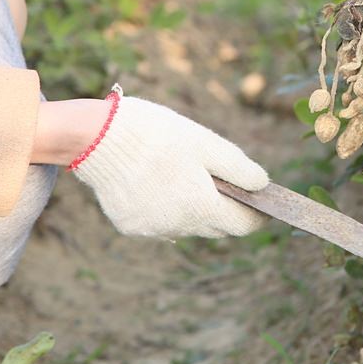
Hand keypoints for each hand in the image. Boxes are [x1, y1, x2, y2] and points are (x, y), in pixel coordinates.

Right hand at [69, 89, 267, 238]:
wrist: (98, 136)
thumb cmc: (158, 134)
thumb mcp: (206, 144)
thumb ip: (238, 168)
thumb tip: (262, 186)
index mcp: (200, 207)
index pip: (242, 225)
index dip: (257, 214)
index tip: (265, 204)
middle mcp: (177, 227)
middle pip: (216, 227)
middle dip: (227, 210)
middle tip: (227, 183)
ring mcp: (151, 229)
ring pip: (188, 226)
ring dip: (196, 209)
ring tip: (188, 176)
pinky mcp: (129, 225)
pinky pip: (160, 223)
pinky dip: (167, 209)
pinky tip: (158, 183)